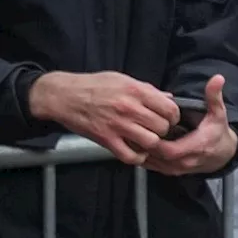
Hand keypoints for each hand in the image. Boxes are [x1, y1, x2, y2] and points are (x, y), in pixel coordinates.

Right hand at [27, 71, 177, 164]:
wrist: (64, 96)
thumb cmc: (94, 85)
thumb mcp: (123, 79)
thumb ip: (148, 90)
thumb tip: (168, 98)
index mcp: (137, 91)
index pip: (170, 109)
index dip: (173, 116)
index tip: (169, 118)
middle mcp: (130, 108)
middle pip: (162, 127)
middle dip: (164, 130)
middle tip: (158, 129)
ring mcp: (118, 126)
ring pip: (150, 142)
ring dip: (152, 143)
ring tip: (148, 140)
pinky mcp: (106, 140)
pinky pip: (130, 156)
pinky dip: (137, 157)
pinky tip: (137, 152)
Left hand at [143, 75, 237, 176]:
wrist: (222, 153)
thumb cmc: (217, 132)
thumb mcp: (218, 113)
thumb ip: (214, 96)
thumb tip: (218, 79)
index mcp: (197, 146)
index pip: (171, 150)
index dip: (156, 141)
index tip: (147, 128)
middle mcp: (186, 161)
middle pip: (157, 157)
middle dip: (144, 144)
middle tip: (134, 129)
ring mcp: (177, 168)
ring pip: (151, 163)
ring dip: (140, 151)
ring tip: (131, 135)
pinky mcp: (171, 171)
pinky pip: (152, 167)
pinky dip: (142, 157)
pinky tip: (137, 145)